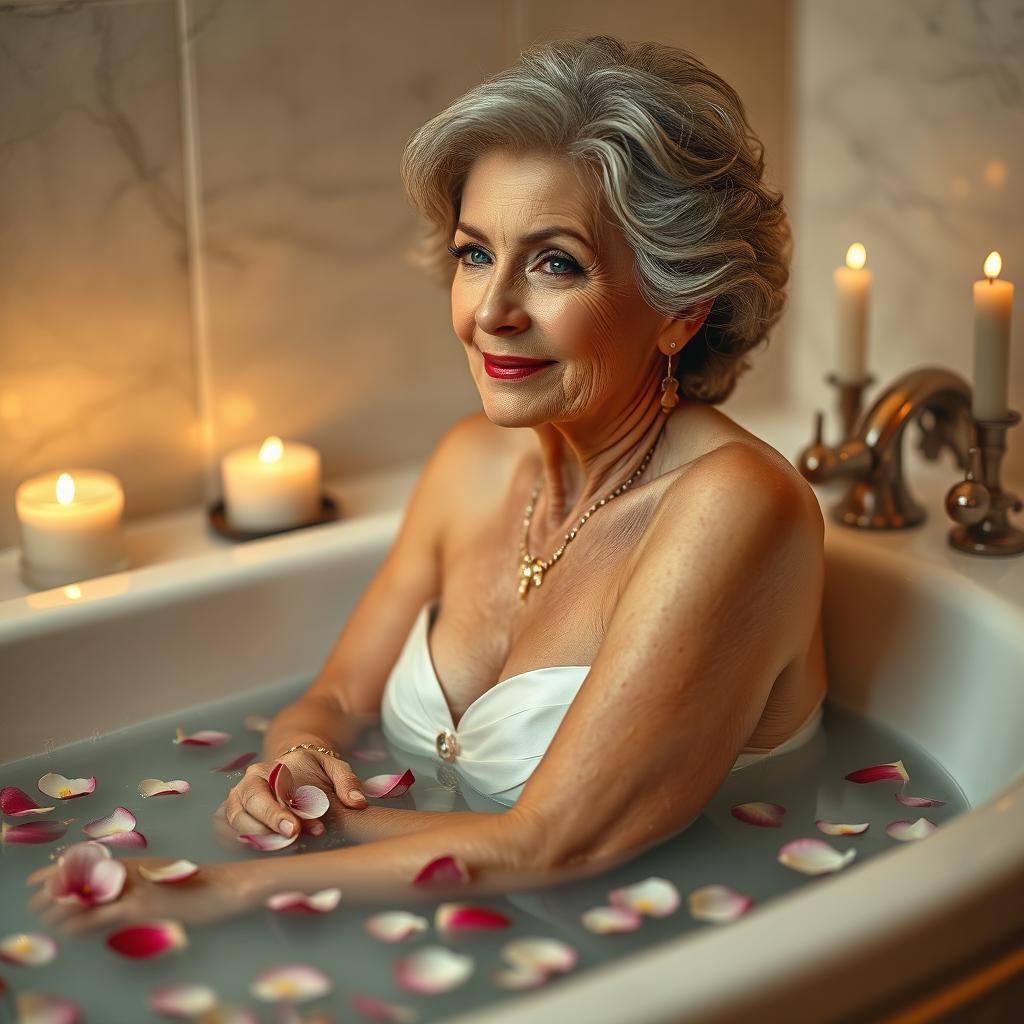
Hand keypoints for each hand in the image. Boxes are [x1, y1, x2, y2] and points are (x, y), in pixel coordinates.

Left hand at [25, 856, 258, 935]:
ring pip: (86, 895)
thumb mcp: (161, 881)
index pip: (88, 861)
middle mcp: (131, 870)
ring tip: (44, 919)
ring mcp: (135, 887)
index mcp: (135, 863)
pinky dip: (81, 921)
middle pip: (82, 875)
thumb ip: (136, 886)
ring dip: (60, 908)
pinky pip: (102, 915)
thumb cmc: (195, 886)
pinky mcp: (141, 906)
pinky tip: (69, 928)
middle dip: (52, 891)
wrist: (223, 887)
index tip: (35, 880)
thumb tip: (110, 899)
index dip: (57, 870)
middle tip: (34, 904)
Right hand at [218, 748, 367, 840]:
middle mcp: (246, 788)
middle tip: (291, 839)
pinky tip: (269, 852)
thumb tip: (357, 803)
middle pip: (242, 811)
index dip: (274, 812)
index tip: (294, 829)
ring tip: (287, 847)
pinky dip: (244, 846)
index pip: (262, 791)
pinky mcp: (238, 824)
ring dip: (258, 840)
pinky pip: (231, 837)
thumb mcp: (334, 766)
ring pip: (236, 826)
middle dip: (264, 828)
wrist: (298, 770)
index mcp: (265, 771)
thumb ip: (346, 780)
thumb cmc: (314, 770)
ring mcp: (238, 807)